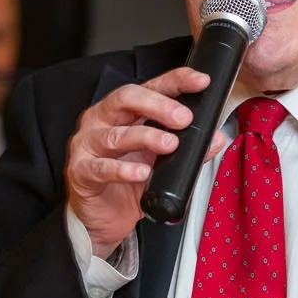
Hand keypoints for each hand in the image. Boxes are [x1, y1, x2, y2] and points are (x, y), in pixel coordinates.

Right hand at [64, 67, 228, 258]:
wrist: (101, 217)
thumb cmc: (126, 181)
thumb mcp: (161, 162)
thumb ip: (188, 149)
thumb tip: (216, 139)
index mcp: (123, 111)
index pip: (150, 86)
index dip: (175, 81)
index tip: (200, 81)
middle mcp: (102, 120)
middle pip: (126, 98)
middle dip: (158, 105)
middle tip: (183, 118)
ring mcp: (87, 144)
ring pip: (115, 134)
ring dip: (146, 137)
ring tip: (170, 144)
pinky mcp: (81, 171)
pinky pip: (101, 167)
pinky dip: (124, 169)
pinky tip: (142, 172)